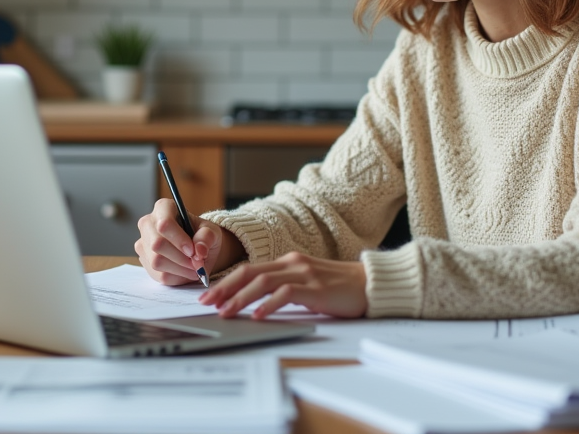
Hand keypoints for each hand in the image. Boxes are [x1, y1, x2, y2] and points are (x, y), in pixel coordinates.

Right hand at [135, 199, 243, 284]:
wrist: (197, 249)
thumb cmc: (202, 235)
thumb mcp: (211, 231)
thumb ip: (207, 237)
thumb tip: (199, 250)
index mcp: (163, 208)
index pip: (164, 224)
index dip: (179, 239)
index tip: (192, 250)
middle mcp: (148, 224)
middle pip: (157, 244)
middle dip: (180, 258)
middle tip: (197, 263)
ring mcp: (143, 243)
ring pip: (156, 261)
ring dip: (180, 269)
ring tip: (194, 267)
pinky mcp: (145, 261)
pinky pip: (158, 275)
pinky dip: (176, 277)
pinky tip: (186, 271)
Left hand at [199, 252, 367, 319]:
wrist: (371, 283)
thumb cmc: (340, 286)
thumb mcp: (307, 283)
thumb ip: (286, 288)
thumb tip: (258, 304)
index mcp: (288, 262)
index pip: (250, 269)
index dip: (227, 282)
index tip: (209, 295)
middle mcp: (293, 264)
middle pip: (250, 272)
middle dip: (225, 288)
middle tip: (207, 302)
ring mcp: (304, 274)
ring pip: (263, 282)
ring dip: (241, 298)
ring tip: (226, 311)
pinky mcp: (315, 288)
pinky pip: (286, 294)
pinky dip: (269, 305)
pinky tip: (258, 316)